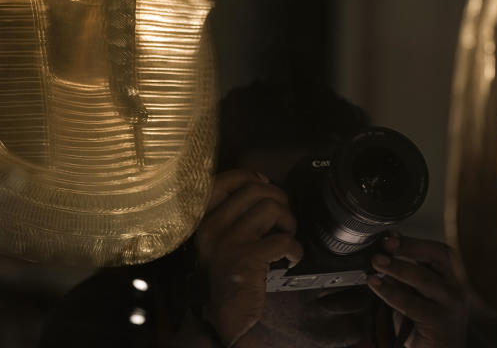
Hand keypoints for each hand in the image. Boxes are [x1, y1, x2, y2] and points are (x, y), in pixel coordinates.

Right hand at [193, 169, 302, 346]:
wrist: (223, 319)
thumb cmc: (225, 276)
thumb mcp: (217, 241)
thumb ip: (230, 213)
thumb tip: (260, 183)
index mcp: (201, 221)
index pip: (223, 180)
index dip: (251, 176)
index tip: (265, 184)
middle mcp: (210, 229)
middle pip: (254, 189)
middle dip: (278, 199)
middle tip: (282, 219)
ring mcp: (228, 244)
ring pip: (271, 208)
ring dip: (288, 221)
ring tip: (285, 237)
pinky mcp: (247, 260)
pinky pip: (283, 239)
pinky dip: (295, 248)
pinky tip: (291, 258)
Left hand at [367, 234, 467, 347]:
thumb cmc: (428, 321)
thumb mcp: (417, 290)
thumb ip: (408, 267)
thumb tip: (391, 239)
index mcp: (456, 275)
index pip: (439, 250)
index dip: (414, 241)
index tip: (390, 237)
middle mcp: (459, 287)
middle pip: (438, 258)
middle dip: (407, 248)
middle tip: (382, 247)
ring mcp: (453, 305)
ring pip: (424, 279)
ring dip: (397, 268)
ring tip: (376, 263)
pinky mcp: (441, 322)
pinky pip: (412, 304)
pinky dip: (390, 292)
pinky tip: (376, 284)